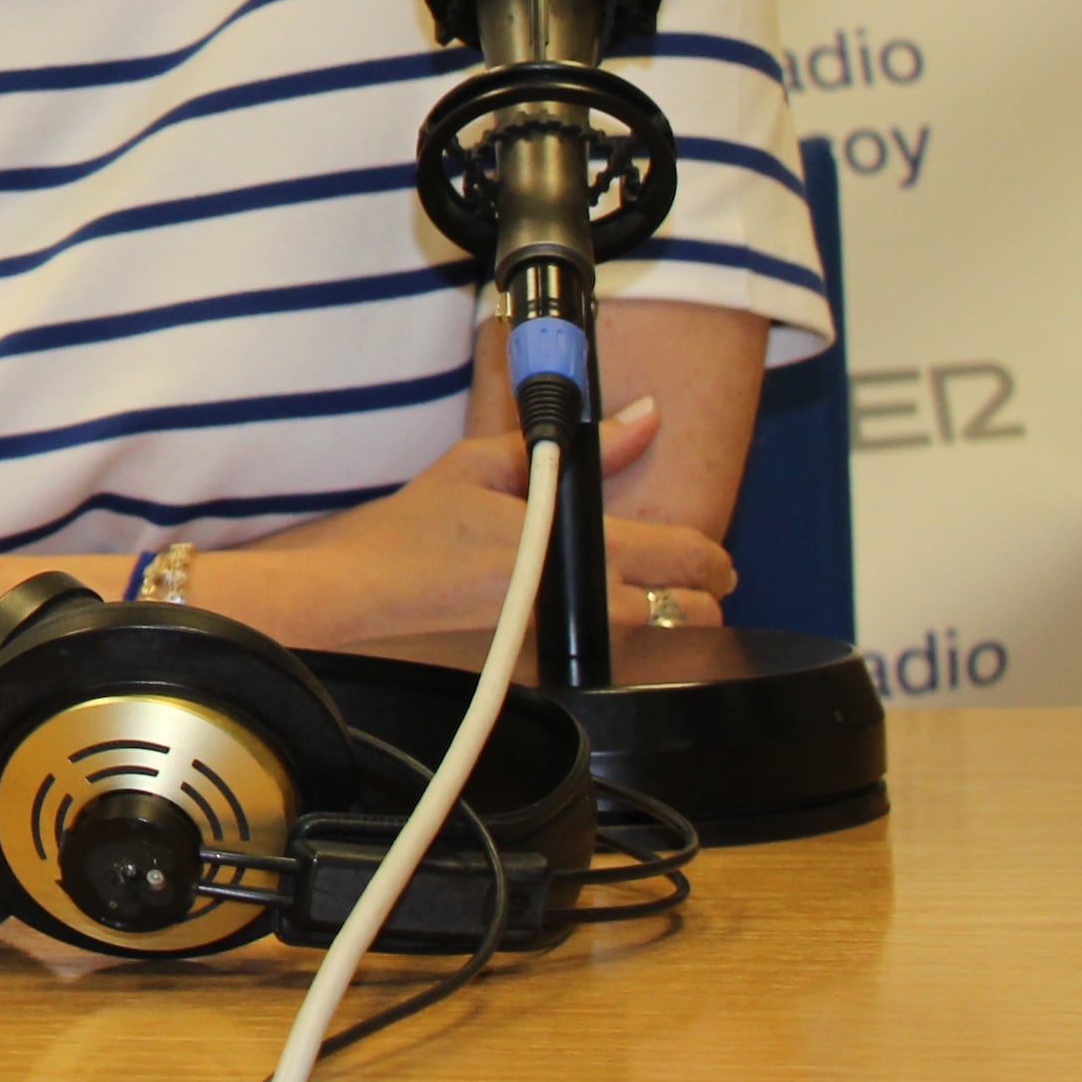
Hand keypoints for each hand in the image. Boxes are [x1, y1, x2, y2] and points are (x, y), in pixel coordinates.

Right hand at [217, 398, 732, 646]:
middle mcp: (579, 604)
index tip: (716, 557)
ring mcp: (562, 643)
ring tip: (641, 593)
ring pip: (650, 638)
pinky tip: (589, 615)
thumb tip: (644, 416)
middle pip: (685, 612)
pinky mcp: (541, 666)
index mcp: (575, 547)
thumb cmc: (418, 526)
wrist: (365, 590)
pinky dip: (614, 636)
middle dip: (697, 595)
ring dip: (659, 617)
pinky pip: (605, 653)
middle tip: (685, 577)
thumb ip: (584, 446)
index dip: (713, 557)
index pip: (682, 557)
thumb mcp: (490, 464)